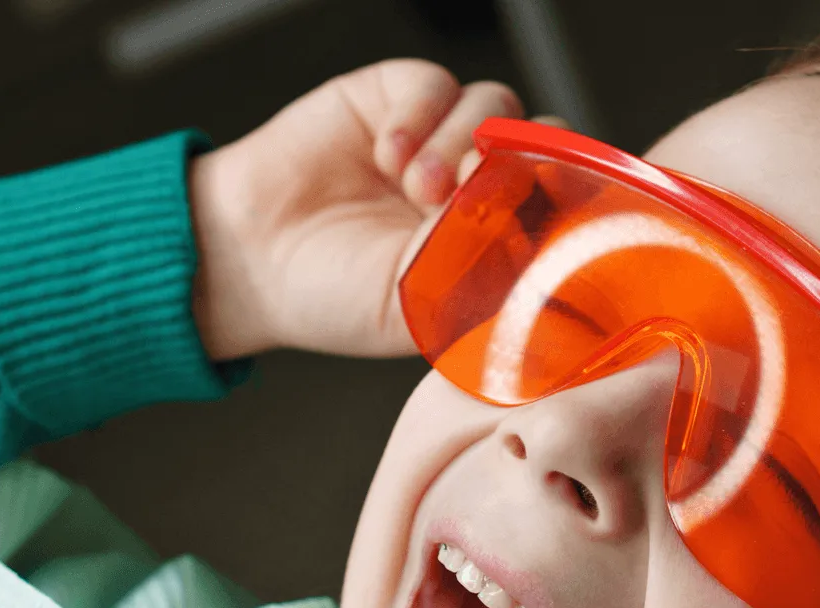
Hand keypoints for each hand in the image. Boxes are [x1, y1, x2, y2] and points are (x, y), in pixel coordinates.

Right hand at [189, 60, 562, 360]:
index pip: (560, 207)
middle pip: (542, 145)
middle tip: (480, 190)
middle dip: (523, 162)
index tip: (559, 208)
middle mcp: (472, 189)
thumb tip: (551, 258)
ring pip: (496, 109)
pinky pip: (439, 85)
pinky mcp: (399, 100)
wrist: (250, 259)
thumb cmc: (333, 297)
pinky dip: (419, 118)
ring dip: (463, 143)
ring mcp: (439, 142)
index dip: (569, 199)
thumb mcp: (421, 308)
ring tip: (416, 186)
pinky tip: (385, 155)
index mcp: (490, 243)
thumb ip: (485, 279)